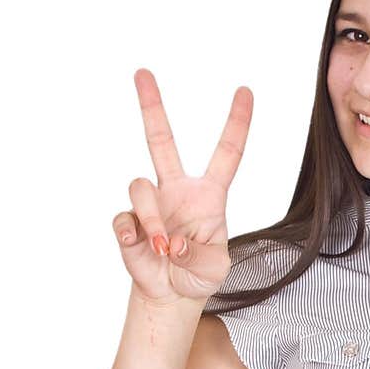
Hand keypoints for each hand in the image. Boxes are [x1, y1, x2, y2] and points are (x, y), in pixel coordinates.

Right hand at [112, 68, 252, 304]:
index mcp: (208, 195)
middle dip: (151, 105)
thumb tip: (172, 242)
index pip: (226, 153)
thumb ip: (199, 254)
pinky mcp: (129, 223)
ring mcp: (150, 204)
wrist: (173, 296)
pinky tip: (142, 247)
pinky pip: (124, 219)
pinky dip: (134, 235)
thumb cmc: (199, 275)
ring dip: (153, 219)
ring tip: (163, 247)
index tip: (245, 91)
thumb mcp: (215, 268)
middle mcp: (176, 190)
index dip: (236, 123)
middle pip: (161, 140)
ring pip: (141, 188)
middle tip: (141, 72)